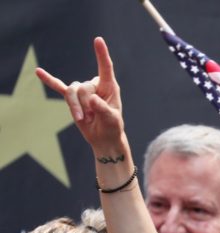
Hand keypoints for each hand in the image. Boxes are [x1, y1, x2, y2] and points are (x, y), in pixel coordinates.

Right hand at [35, 37, 123, 151]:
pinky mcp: (73, 98)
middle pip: (83, 87)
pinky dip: (50, 80)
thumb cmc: (112, 126)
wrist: (103, 137)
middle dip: (86, 105)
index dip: (101, 54)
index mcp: (109, 86)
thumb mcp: (112, 119)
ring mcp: (83, 91)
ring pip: (71, 92)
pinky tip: (39, 72)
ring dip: (75, 108)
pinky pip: (59, 87)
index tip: (98, 40)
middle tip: (94, 117)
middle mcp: (95, 85)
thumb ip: (103, 109)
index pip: (105, 68)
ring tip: (84, 119)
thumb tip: (92, 99)